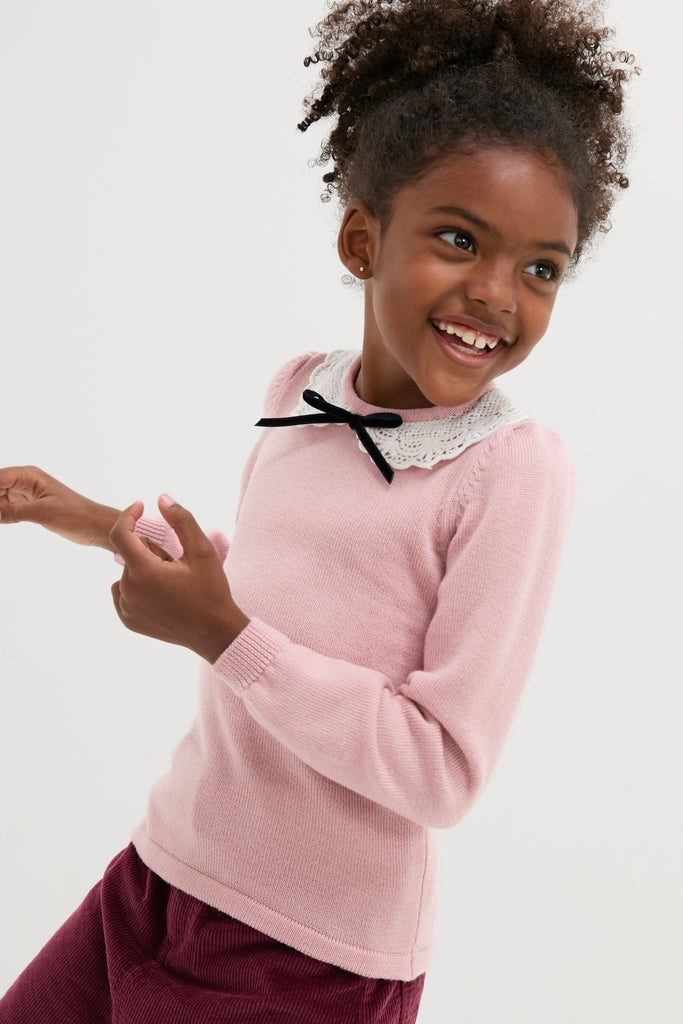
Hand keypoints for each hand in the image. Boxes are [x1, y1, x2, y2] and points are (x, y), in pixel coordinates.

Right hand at [0, 465, 119, 549]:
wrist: (94, 526)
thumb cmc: (76, 515)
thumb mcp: (44, 513)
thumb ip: (15, 512)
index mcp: (29, 475)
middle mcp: (25, 482)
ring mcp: (25, 495)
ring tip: (0, 518)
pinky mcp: (28, 508)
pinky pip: (5, 509)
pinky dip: (0, 516)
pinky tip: (0, 520)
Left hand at [110, 494, 248, 661]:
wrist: (214, 632)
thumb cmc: (211, 590)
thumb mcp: (202, 550)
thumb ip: (181, 520)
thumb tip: (161, 498)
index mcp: (144, 571)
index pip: (121, 533)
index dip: (129, 515)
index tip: (141, 506)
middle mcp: (128, 590)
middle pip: (132, 554)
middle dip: (152, 551)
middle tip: (178, 565)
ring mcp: (126, 607)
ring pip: (129, 572)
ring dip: (146, 569)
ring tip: (173, 583)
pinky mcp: (128, 620)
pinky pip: (124, 592)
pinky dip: (138, 587)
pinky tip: (161, 595)